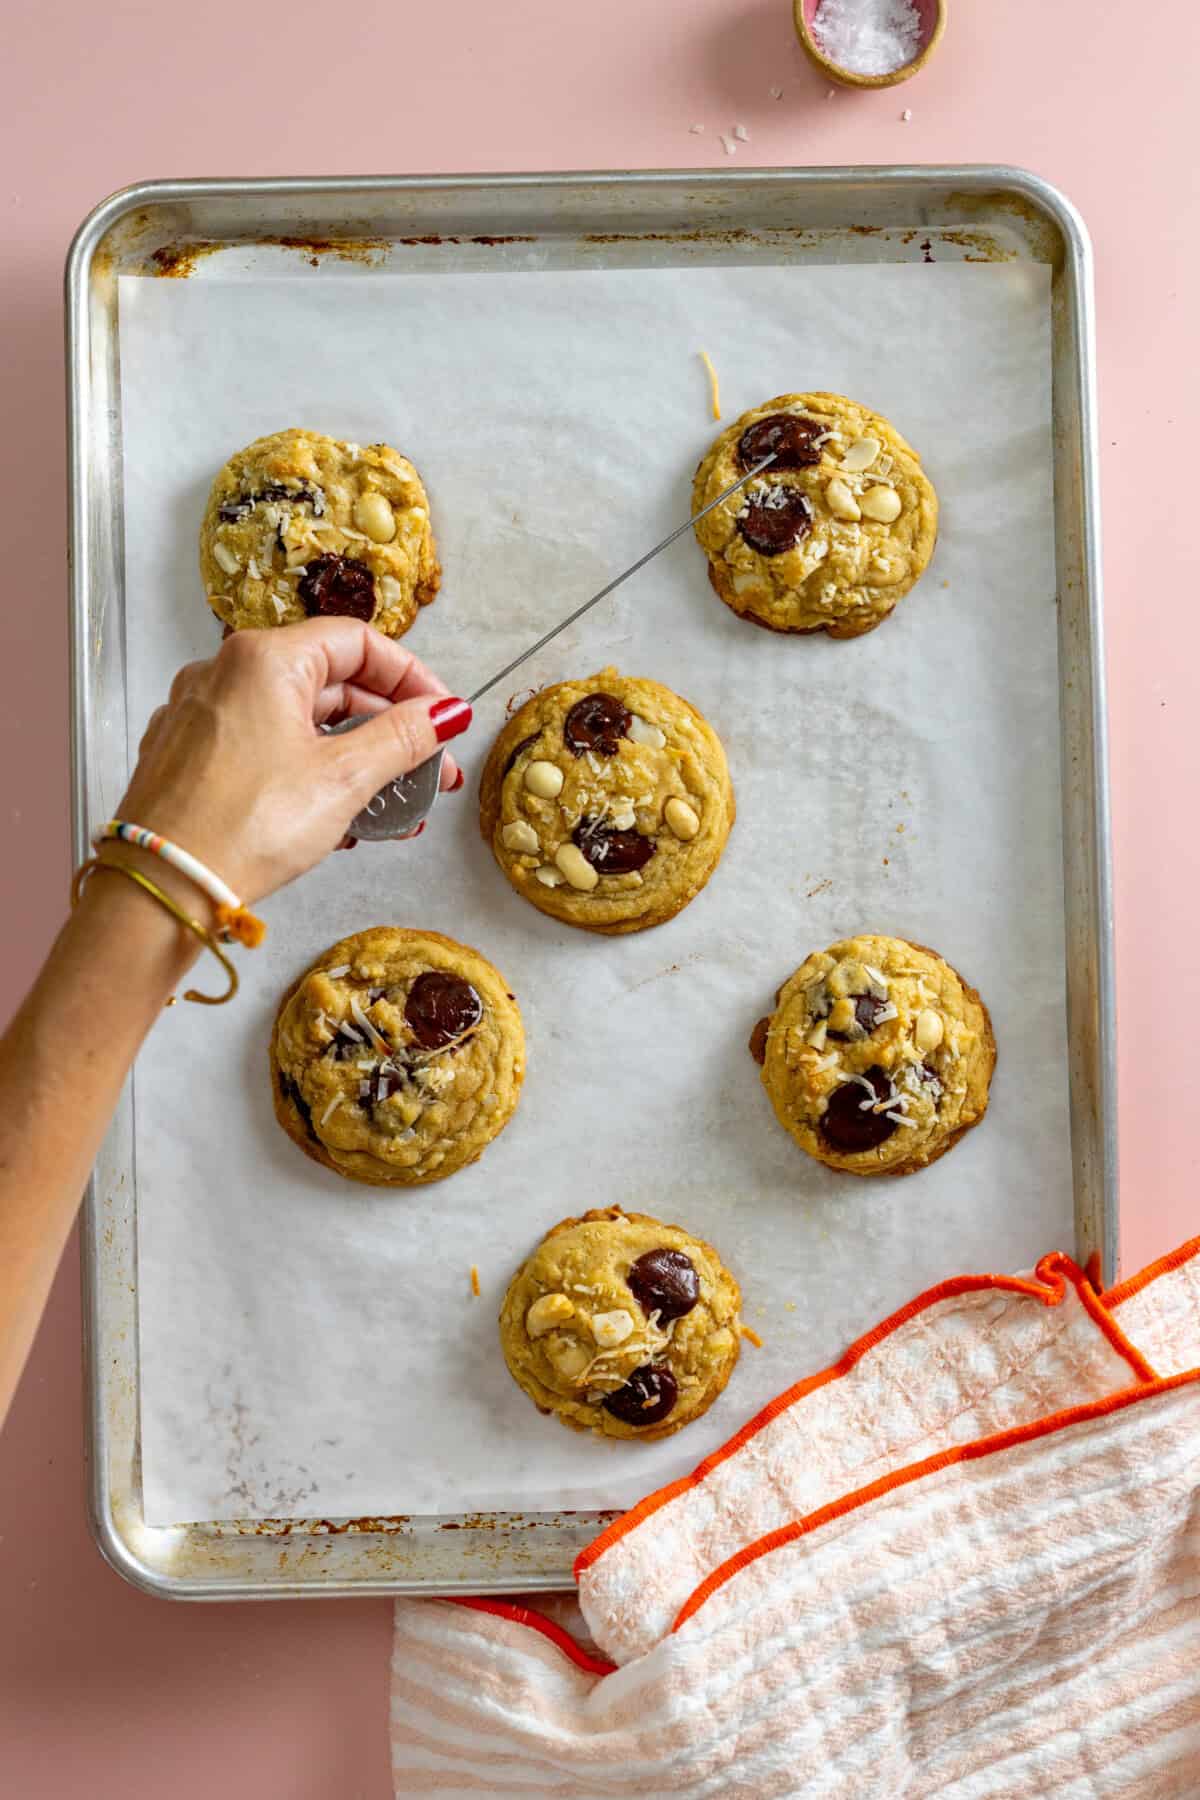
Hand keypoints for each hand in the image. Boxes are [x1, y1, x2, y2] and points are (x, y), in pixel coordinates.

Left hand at [117, 620, 471, 904]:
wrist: (161, 888)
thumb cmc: (243, 827)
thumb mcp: (344, 779)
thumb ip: (404, 737)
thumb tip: (446, 712)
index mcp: (263, 658)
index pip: (358, 642)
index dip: (412, 677)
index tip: (441, 716)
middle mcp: (223, 673)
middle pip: (328, 681)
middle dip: (388, 728)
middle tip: (428, 770)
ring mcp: (201, 715)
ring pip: (296, 720)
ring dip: (352, 756)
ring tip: (390, 804)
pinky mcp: (188, 757)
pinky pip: (263, 748)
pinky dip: (306, 770)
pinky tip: (335, 815)